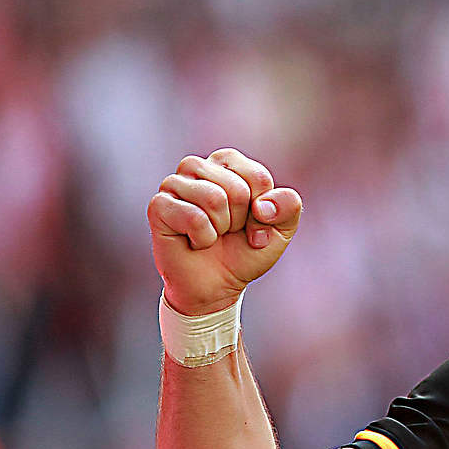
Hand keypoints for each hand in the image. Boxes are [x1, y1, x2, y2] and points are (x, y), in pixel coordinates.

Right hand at [148, 148, 301, 315]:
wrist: (217, 285)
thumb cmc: (245, 250)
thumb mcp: (281, 229)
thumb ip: (289, 206)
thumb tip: (263, 206)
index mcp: (229, 163)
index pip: (258, 177)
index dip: (264, 210)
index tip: (254, 224)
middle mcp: (198, 167)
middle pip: (237, 189)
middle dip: (241, 220)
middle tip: (230, 232)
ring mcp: (174, 183)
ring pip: (214, 198)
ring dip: (221, 228)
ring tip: (212, 234)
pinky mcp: (158, 205)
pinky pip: (194, 217)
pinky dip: (202, 238)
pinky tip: (194, 241)